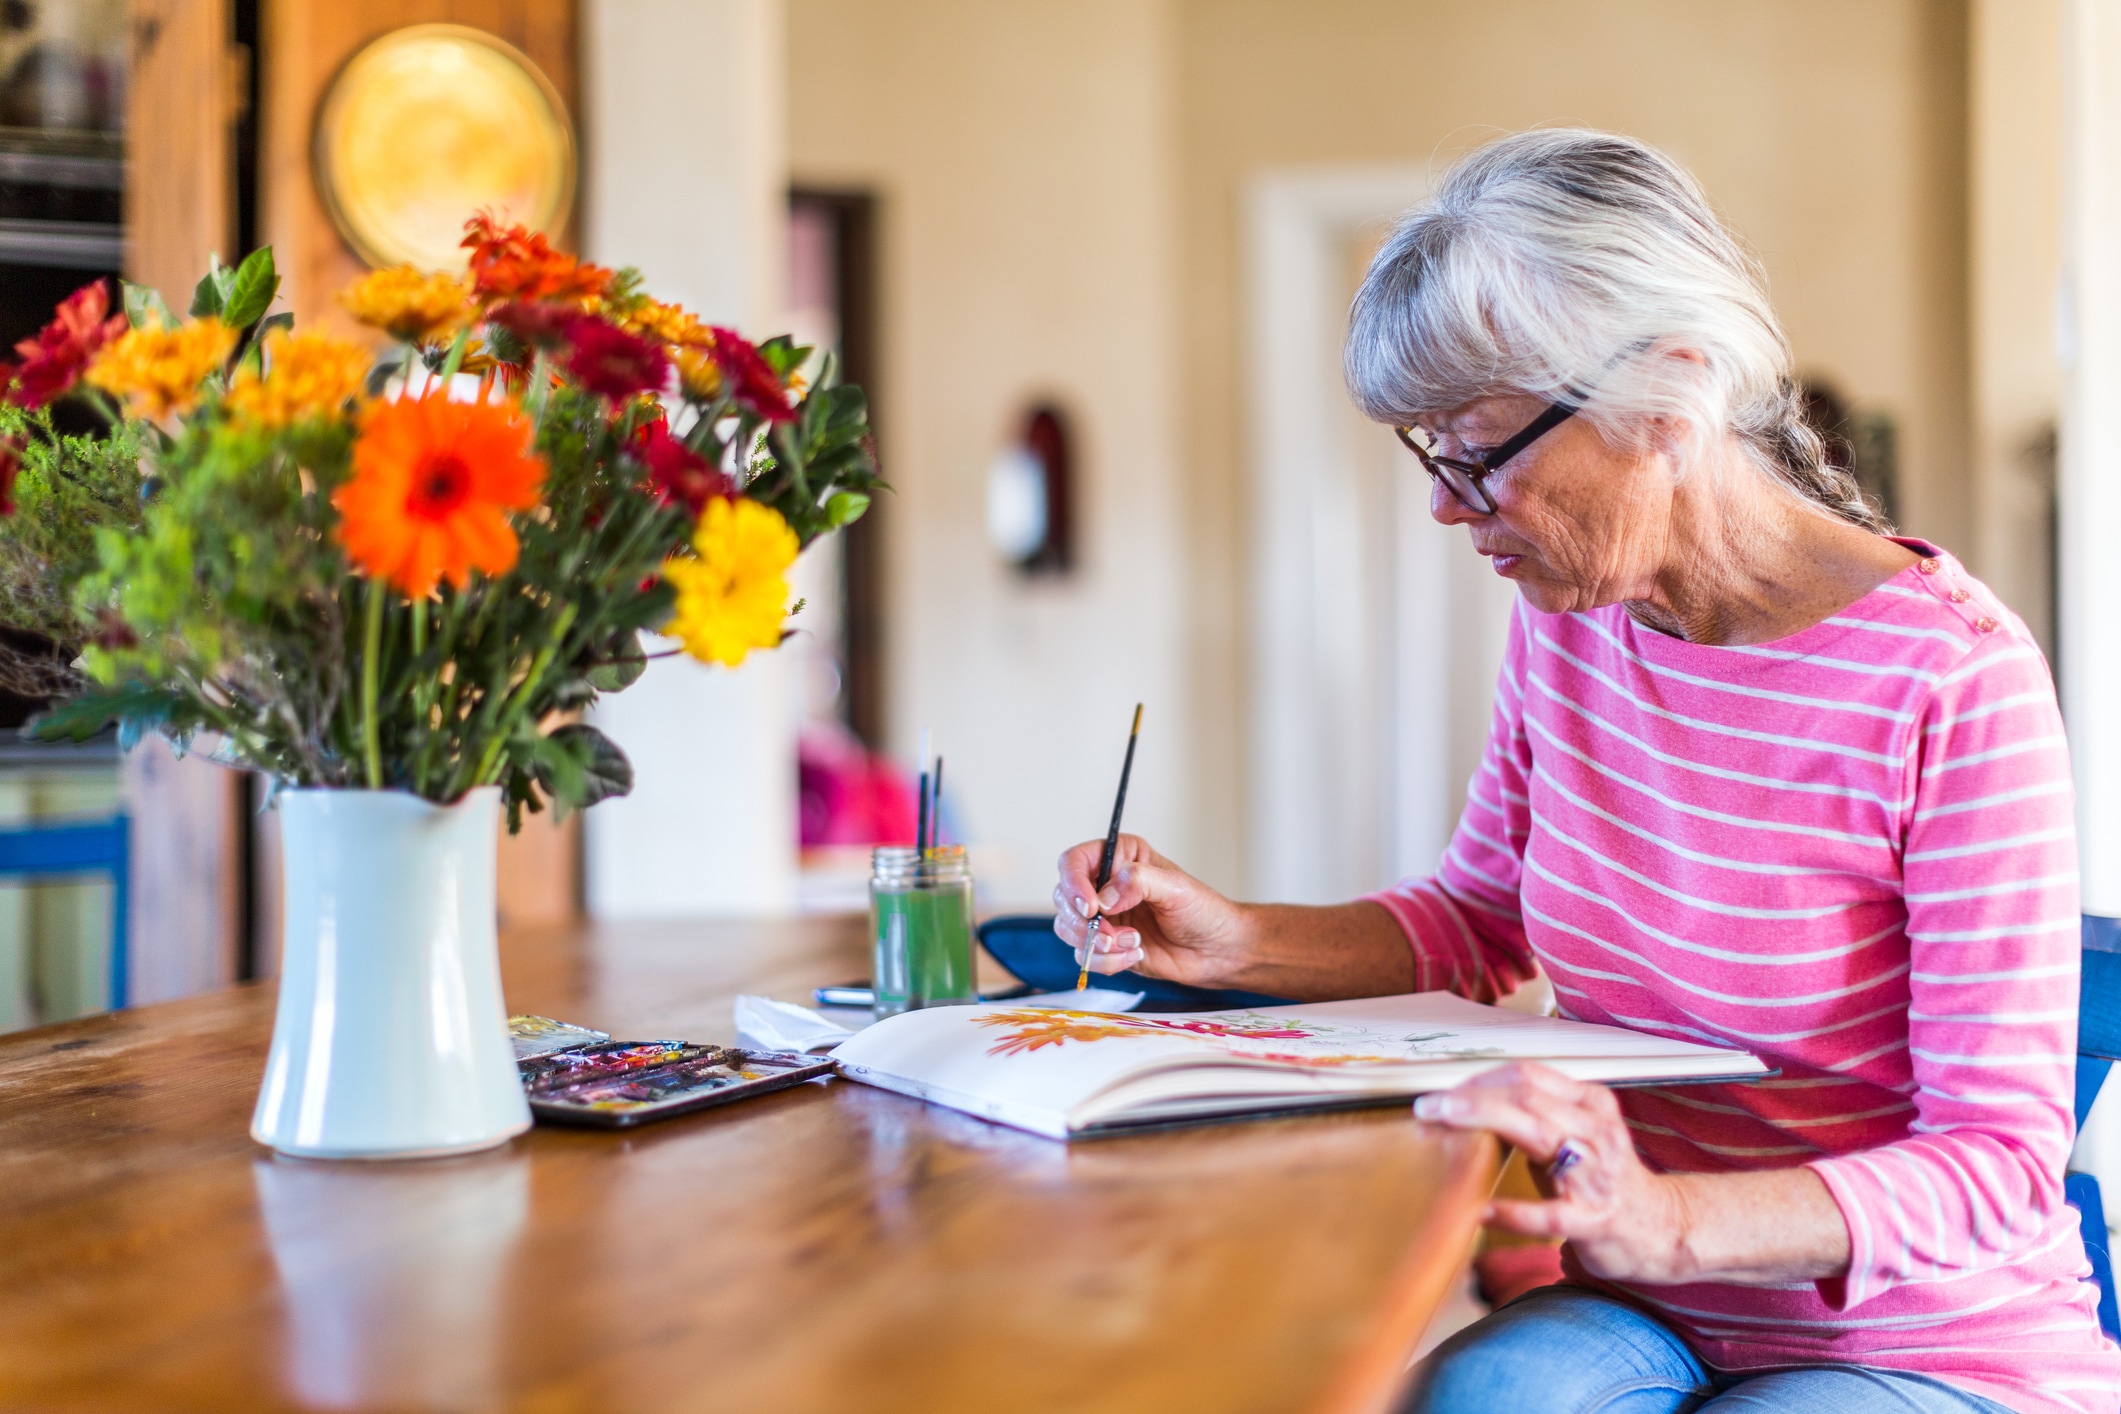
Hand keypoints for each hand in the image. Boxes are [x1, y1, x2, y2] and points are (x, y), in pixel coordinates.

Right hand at [1050, 835, 1251, 988]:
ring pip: (1068, 929)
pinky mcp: (1106, 946)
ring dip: (1096, 944)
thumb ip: (1138, 882)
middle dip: (1083, 922)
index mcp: (1119, 858)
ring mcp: (1103, 918)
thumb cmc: (1203, 911)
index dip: (1073, 883)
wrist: (1217, 951)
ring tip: (1132, 943)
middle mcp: (1104, 886)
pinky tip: (1136, 954)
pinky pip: (1086, 956)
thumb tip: (1104, 897)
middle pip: (1064, 898)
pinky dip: (1108, 961)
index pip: (1074, 862)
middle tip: (1110, 934)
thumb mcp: (1175, 888)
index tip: (1089, 907)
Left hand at [1413, 1062, 1695, 1284]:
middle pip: (1527, 1097)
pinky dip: (1514, 1212)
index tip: (1441, 1091)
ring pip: (1538, 1136)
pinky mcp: (1595, 1221)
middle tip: (1427, 1106)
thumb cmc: (1603, 1179)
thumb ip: (1531, 1115)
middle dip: (1470, 1097)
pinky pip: (1550, 1215)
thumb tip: (1466, 1102)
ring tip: (1441, 1131)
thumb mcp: (1574, 1134)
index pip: (1528, 1075)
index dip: (1479, 1079)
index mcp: (1591, 1104)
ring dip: (1482, 1127)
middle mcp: (1597, 1131)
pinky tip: (1482, 1211)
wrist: (1661, 1229)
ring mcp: (1598, 1176)